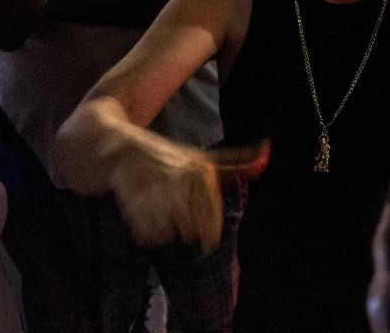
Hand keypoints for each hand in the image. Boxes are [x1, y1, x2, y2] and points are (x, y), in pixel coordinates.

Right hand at [107, 137, 268, 250]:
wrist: (122, 148)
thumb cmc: (170, 157)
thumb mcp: (205, 158)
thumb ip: (237, 162)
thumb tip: (267, 151)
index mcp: (201, 170)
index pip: (211, 218)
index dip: (209, 233)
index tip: (208, 242)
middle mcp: (180, 179)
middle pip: (190, 230)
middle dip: (187, 231)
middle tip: (180, 222)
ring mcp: (155, 190)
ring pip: (169, 234)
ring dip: (167, 233)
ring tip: (162, 217)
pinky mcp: (131, 200)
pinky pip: (147, 234)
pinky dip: (148, 234)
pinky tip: (147, 221)